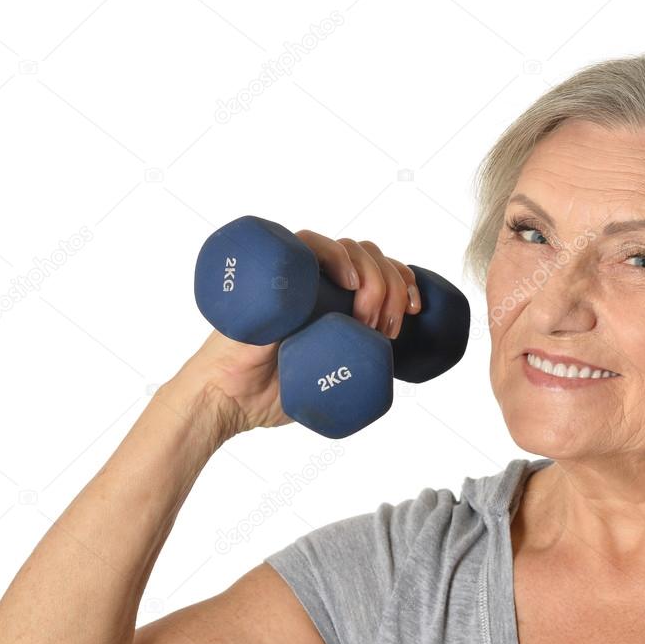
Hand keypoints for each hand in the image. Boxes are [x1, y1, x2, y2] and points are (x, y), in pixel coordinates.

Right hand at [174, 231, 423, 436]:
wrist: (228, 400)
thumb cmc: (273, 391)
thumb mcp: (332, 375)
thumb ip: (358, 366)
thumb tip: (395, 369)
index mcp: (333, 296)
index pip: (379, 266)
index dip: (405, 279)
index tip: (417, 309)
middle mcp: (317, 279)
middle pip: (370, 255)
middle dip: (393, 287)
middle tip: (386, 330)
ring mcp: (295, 274)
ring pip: (347, 247)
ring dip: (371, 276)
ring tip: (367, 319)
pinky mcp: (271, 275)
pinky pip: (303, 243)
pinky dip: (333, 254)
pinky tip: (349, 280)